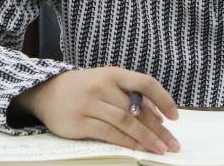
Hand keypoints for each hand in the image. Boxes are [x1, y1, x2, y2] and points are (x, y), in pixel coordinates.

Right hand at [15, 67, 180, 153]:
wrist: (47, 91)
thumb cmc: (85, 88)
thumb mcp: (107, 82)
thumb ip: (130, 95)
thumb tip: (158, 116)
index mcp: (113, 73)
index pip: (145, 83)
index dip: (163, 99)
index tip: (175, 117)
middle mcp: (102, 86)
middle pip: (136, 109)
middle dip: (158, 129)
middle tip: (172, 143)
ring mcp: (89, 104)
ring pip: (124, 122)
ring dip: (145, 138)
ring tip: (160, 149)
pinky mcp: (79, 122)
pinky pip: (107, 133)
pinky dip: (125, 141)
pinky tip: (137, 148)